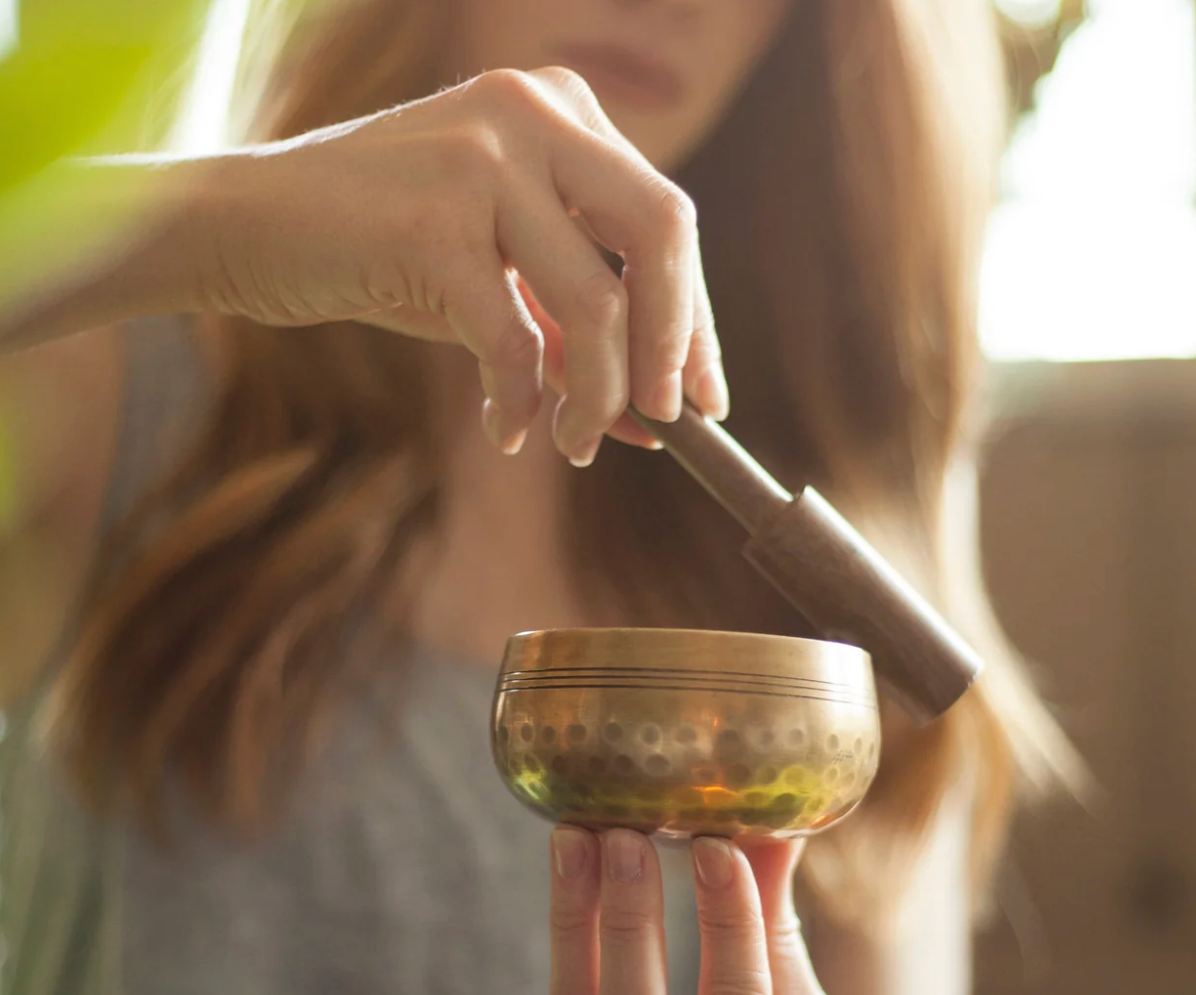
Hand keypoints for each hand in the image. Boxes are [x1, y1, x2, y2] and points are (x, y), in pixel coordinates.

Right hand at [196, 67, 727, 463]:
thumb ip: (574, 335)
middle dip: (675, 344)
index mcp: (564, 111)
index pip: (668, 221)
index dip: (697, 321)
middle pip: (663, 233)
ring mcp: (483, 156)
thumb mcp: (502, 285)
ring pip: (594, 301)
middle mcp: (534, 112)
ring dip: (595, 396)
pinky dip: (518, 400)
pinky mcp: (432, 219)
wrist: (251, 225)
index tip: (707, 398)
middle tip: (665, 420)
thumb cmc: (385, 251)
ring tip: (574, 445)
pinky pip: (511, 339)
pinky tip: (506, 428)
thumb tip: (654, 423)